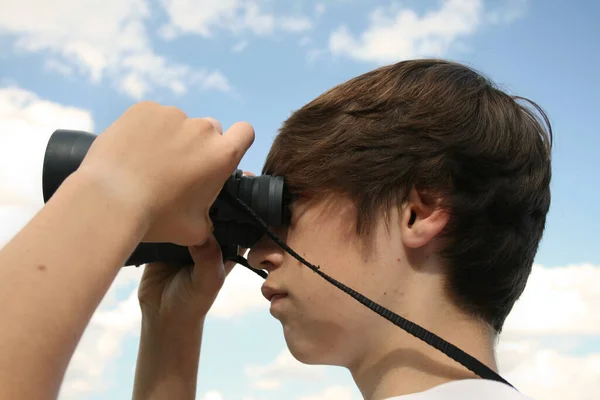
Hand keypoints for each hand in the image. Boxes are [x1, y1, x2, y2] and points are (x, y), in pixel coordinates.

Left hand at [75, 102, 254, 245]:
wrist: (109, 199)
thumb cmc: (155, 217)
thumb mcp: (193, 230)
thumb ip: (208, 224)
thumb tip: (208, 231)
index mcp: (221, 155)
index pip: (245, 132)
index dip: (236, 140)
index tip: (220, 153)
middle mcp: (202, 130)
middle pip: (209, 130)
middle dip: (197, 145)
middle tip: (176, 169)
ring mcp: (172, 115)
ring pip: (178, 124)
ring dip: (169, 138)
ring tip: (146, 164)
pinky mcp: (144, 109)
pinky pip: (151, 117)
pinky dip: (145, 131)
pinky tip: (132, 153)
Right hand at [138, 171, 254, 323]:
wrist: (161, 315)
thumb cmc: (192, 302)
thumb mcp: (207, 282)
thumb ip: (209, 259)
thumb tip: (204, 234)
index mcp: (227, 242)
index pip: (238, 215)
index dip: (241, 198)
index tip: (241, 176)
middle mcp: (209, 234)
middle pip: (214, 206)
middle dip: (213, 189)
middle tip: (208, 167)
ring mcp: (187, 233)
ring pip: (190, 208)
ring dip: (187, 195)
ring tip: (184, 172)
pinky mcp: (166, 234)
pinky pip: (167, 216)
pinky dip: (165, 206)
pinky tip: (160, 190)